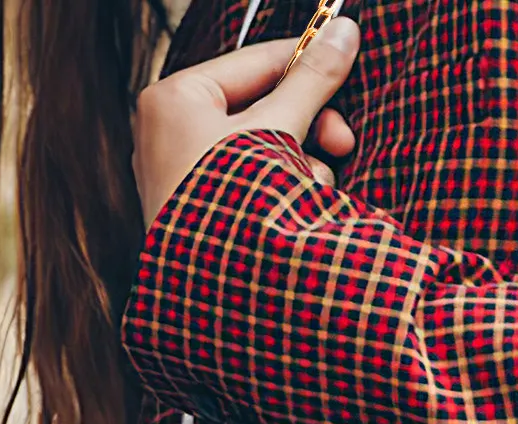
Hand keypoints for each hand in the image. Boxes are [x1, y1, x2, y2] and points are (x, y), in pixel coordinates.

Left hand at [131, 16, 359, 226]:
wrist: (213, 302)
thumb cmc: (232, 208)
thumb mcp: (277, 133)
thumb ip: (311, 82)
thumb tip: (345, 28)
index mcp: (175, 98)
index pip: (255, 61)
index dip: (307, 65)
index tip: (349, 67)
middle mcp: (168, 130)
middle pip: (259, 107)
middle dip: (307, 131)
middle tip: (345, 146)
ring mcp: (182, 174)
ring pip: (260, 149)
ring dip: (300, 168)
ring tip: (313, 195)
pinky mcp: (199, 213)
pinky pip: (247, 182)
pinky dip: (280, 193)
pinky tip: (296, 214)